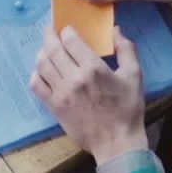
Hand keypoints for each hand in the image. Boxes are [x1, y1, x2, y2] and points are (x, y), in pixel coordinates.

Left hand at [30, 23, 148, 160]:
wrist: (117, 143)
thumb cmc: (128, 109)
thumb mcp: (135, 76)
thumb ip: (126, 50)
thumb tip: (115, 30)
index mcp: (93, 68)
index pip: (71, 40)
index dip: (66, 31)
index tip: (67, 29)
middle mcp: (74, 78)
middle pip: (53, 49)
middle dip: (49, 35)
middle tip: (50, 30)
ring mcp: (61, 93)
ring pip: (43, 65)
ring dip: (42, 52)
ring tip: (46, 49)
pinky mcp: (54, 107)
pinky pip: (37, 86)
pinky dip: (36, 75)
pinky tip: (41, 72)